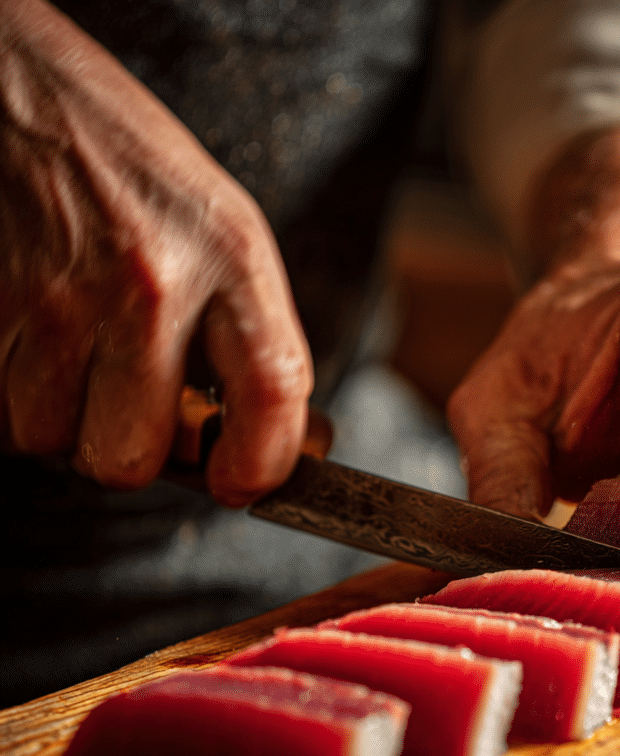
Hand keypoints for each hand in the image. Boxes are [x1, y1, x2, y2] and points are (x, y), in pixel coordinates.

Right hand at [0, 0, 312, 505]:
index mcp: (230, 257)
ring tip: (72, 346)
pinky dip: (13, 391)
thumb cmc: (130, 171)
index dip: (258, 464)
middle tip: (128, 403)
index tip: (241, 482)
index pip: (271, 396)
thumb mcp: (223, 235)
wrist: (16, 89)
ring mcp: (53, 294)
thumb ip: (248, 339)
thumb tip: (274, 447)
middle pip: (131, 457)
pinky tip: (32, 335)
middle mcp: (147, 281)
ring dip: (59, 415)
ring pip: (48, 439)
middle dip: (127, 448)